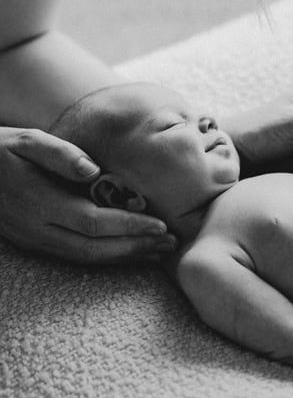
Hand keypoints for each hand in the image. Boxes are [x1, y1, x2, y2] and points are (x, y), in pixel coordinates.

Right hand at [0, 127, 175, 263]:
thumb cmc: (0, 150)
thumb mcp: (27, 140)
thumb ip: (61, 154)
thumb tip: (94, 170)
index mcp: (41, 202)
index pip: (94, 222)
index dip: (129, 226)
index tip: (160, 224)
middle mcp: (38, 228)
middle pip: (94, 248)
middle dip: (135, 248)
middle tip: (170, 243)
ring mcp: (35, 240)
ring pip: (85, 258)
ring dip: (124, 257)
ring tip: (158, 251)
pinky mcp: (34, 243)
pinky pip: (75, 256)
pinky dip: (105, 257)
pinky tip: (127, 251)